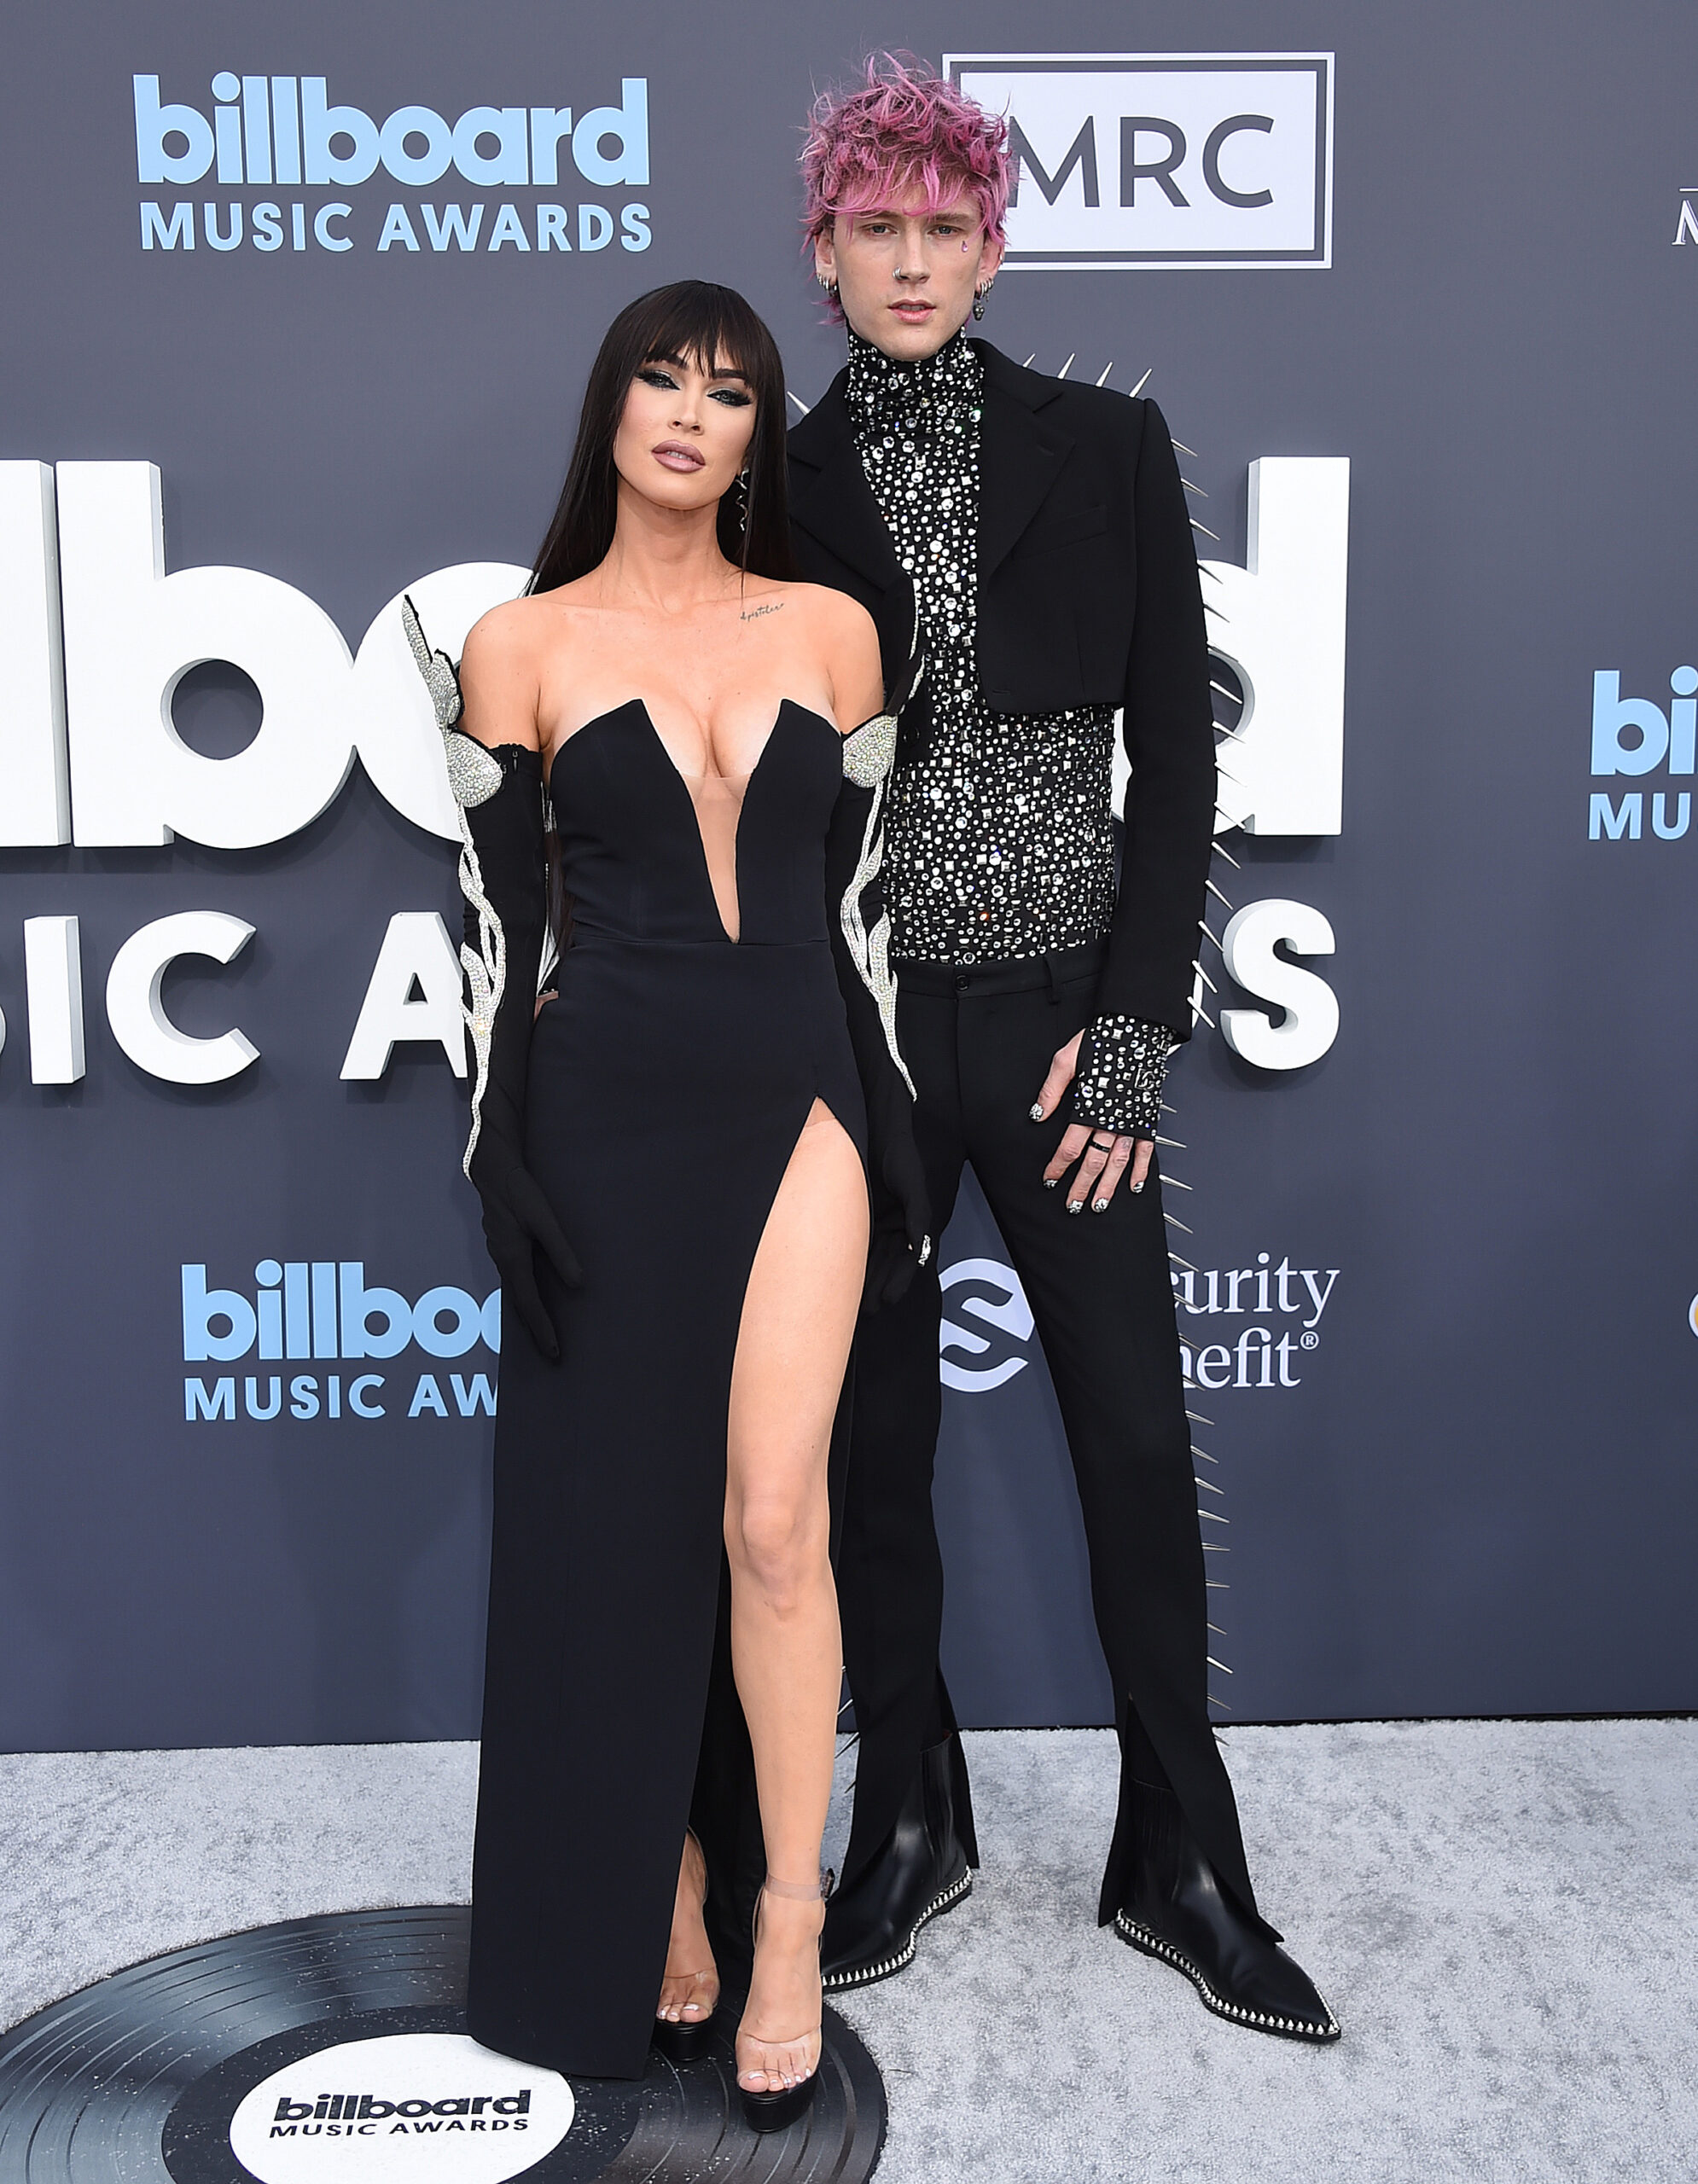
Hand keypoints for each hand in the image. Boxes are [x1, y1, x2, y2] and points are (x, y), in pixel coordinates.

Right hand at [472, 1148, 581, 1359]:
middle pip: (519, 1307)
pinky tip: (530, 1299)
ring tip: (541, 1334)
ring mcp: (500, 1255)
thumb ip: (561, 1251)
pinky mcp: (502, 1248)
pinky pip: (512, 1282)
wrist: (492, 1171)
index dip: (542, 1329)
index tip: (554, 1351)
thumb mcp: (544, 1220)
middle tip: (549, 1354)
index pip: (530, 1304)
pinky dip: (522, 1298)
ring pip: (514, 1295)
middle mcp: (503, 1262)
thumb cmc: (519, 1192)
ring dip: (527, 1316)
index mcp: (513, 1259)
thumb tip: (578, 1284)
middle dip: (534, 1331)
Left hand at [863, 1116, 932, 1310]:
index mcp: (911, 1222)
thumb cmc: (899, 1155)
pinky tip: (841, 1275)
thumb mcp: (911, 1184)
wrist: (877, 1131)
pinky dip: (851, 1259)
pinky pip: (855, 1241)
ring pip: (871, 1256)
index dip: (899, 1281)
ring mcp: (876, 1220)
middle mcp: (895, 1225)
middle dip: (879, 1287)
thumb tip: (919, 1244)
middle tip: (867, 1310)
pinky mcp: (859, 1213)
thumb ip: (917, 1214)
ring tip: (855, 1302)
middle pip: (888, 1264)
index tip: (888, 1300)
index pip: (907, 1259)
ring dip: (866, 1279)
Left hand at [1030, 1032, 1153, 1213]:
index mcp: (1088, 1107)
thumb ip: (1051, 1090)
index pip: (1069, 1148)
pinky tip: (1134, 1186)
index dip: (1058, 1167)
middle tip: (1072, 1205)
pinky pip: (1145, 1150)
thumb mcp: (1065, 1060)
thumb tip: (1036, 1115)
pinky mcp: (1146, 1118)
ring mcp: (1130, 1121)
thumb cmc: (1101, 1041)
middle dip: (1081, 1186)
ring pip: (1118, 1162)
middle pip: (1093, 1162)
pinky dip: (1141, 1170)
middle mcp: (1110, 1119)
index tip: (1049, 1180)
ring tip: (1098, 1205)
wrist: (1136, 1030)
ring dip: (1108, 1186)